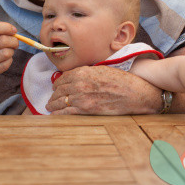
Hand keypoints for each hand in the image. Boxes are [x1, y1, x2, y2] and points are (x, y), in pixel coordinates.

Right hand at [0, 18, 17, 87]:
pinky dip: (9, 60)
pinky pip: (6, 64)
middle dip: (13, 40)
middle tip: (14, 42)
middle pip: (3, 40)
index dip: (7, 27)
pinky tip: (5, 59)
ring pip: (6, 53)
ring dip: (11, 51)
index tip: (13, 30)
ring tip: (8, 51)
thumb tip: (7, 26)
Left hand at [45, 65, 159, 114]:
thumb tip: (77, 77)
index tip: (56, 87)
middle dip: (54, 94)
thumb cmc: (122, 81)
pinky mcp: (86, 109)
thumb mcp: (102, 70)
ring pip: (60, 101)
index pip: (63, 78)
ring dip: (53, 104)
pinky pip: (66, 112)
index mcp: (84, 72)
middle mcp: (80, 83)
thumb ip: (88, 73)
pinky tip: (55, 114)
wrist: (135, 93)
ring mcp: (82, 97)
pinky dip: (58, 113)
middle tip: (51, 98)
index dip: (58, 83)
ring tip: (49, 106)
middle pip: (59, 89)